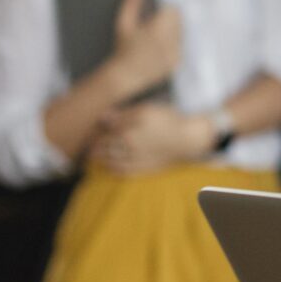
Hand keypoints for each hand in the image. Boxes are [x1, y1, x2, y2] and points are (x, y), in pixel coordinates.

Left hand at [93, 102, 214, 174]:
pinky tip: (109, 166)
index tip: (92, 130)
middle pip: (102, 148)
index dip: (94, 132)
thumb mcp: (146, 110)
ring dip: (100, 158)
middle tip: (91, 142)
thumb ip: (122, 115)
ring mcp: (134, 159)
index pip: (101, 133)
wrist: (188, 139)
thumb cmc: (168, 120)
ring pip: (109, 160)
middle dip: (94, 146)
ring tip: (96, 154)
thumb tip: (101, 117)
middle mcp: (127, 147)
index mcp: (127, 131)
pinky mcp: (142, 168)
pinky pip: (121, 171)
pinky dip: (111, 169)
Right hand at [107, 0, 181, 92]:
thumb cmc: (122, 49)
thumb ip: (131, 4)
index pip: (174, 10)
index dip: (167, 10)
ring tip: (157, 36)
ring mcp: (175, 53)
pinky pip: (180, 48)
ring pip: (181, 35)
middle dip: (170, 20)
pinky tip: (159, 48)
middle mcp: (170, 41)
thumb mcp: (124, 24)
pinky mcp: (176, 63)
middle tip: (156, 24)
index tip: (159, 12)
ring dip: (173, 33)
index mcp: (159, 29)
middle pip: (179, 22)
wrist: (125, 76)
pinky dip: (173, 46)